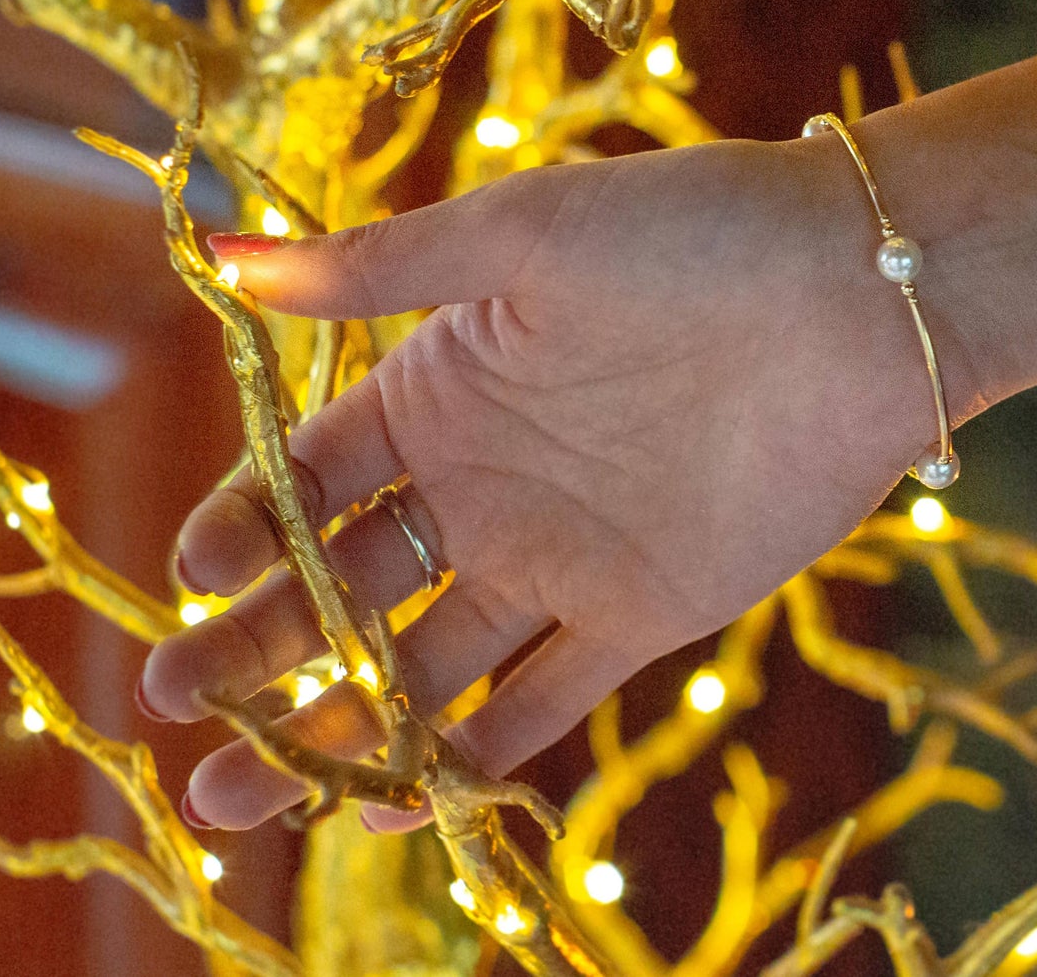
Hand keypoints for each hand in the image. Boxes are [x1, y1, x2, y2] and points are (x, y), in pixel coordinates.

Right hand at [139, 135, 982, 830]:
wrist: (861, 298)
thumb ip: (380, 267)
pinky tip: (385, 803)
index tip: (186, 574)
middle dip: (256, 642)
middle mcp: (486, 483)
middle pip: (343, 584)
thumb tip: (224, 254)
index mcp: (441, 389)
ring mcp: (558, 558)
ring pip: (419, 663)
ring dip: (332, 727)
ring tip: (232, 792)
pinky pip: (533, 704)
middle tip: (174, 696)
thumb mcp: (524, 232)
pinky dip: (462, 757)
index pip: (306, 476)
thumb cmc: (696, 234)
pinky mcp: (638, 616)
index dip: (241, 527)